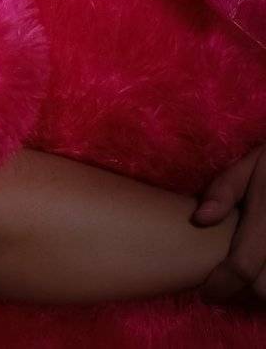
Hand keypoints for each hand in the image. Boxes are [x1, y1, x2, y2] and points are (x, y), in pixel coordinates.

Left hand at [193, 144, 264, 305]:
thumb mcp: (252, 164)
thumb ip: (225, 189)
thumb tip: (200, 219)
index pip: (243, 266)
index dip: (221, 286)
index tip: (205, 293)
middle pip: (263, 289)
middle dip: (241, 294)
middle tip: (222, 285)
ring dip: (259, 294)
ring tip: (241, 283)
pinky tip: (260, 274)